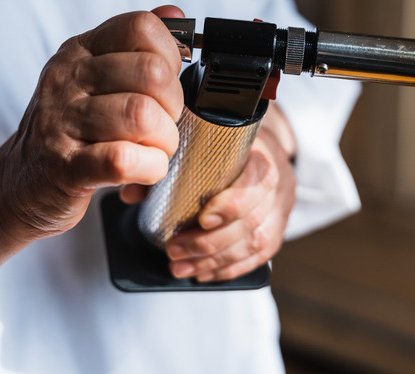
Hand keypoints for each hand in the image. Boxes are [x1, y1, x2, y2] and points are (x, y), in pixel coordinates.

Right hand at [0, 6, 184, 239]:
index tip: (166, 84)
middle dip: (174, 105)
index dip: (170, 56)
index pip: (141, 27)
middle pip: (151, 73)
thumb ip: (134, 47)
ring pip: (142, 115)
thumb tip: (174, 13)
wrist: (19, 183)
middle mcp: (67, 79)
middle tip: (164, 125)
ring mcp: (61, 122)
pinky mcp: (65, 167)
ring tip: (155, 150)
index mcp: (80, 51)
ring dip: (164, 141)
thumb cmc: (69, 131)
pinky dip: (149, 168)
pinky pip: (122, 159)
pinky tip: (144, 170)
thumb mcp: (94, 79)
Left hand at [162, 104, 296, 281]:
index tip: (202, 219)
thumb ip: (168, 166)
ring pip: (256, 242)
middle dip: (209, 242)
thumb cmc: (227, 144)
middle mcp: (280, 180)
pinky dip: (229, 268)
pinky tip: (204, 272)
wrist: (262, 145)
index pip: (258, 180)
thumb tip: (131, 192)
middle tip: (174, 250)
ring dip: (214, 260)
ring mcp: (282, 207)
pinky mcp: (279, 228)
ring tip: (181, 268)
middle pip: (252, 220)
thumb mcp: (203, 141)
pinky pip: (260, 257)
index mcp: (263, 152)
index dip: (232, 204)